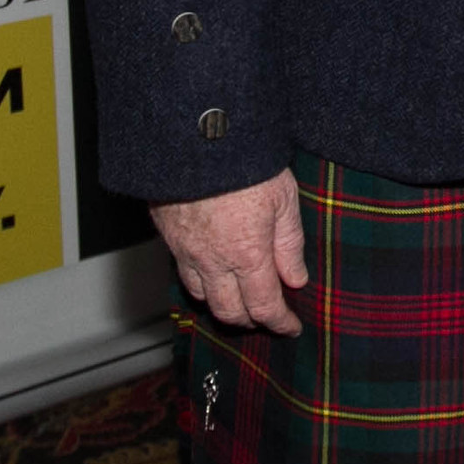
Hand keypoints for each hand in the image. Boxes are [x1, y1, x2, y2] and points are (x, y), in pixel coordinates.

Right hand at [151, 168, 308, 334]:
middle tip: (267, 316)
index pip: (264, 306)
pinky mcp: (168, 237)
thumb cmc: (245, 161)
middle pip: (229, 312)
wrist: (197, 135)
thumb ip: (289, 244)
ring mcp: (186, 251)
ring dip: (223, 304)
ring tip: (240, 297)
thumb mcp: (284, 199)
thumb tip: (295, 279)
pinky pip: (182, 273)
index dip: (280, 323)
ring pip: (202, 297)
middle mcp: (212, 261)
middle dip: (251, 321)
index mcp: (247, 254)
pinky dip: (200, 283)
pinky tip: (213, 272)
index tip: (291, 328)